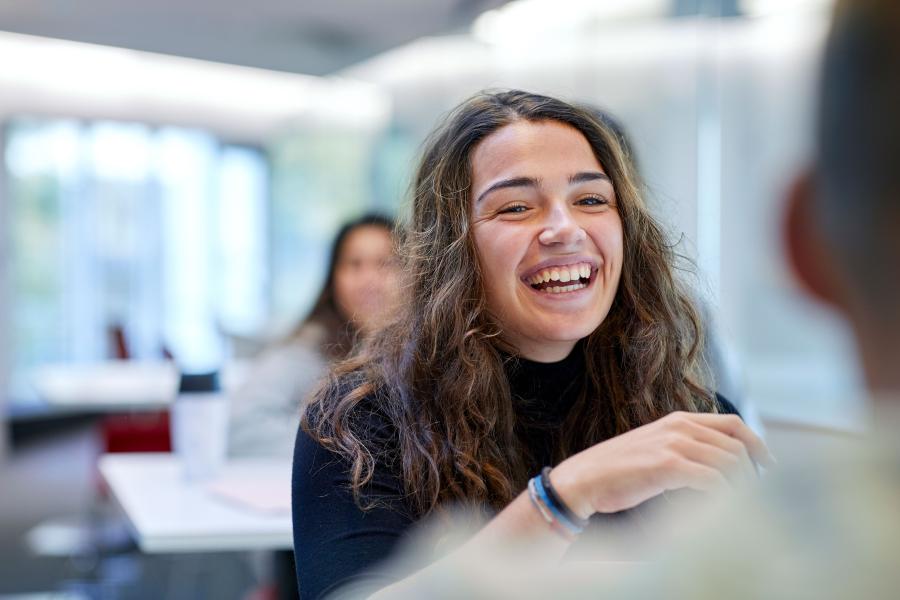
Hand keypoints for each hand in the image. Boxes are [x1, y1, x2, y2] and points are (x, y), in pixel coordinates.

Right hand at [550, 411, 773, 518]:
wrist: (585, 479)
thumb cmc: (619, 471)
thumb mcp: (656, 448)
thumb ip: (684, 448)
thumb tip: (716, 464)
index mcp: (678, 420)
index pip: (732, 424)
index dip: (756, 444)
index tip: (767, 464)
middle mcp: (679, 427)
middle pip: (735, 446)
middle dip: (751, 473)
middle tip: (754, 496)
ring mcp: (673, 444)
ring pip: (728, 463)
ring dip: (740, 488)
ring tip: (739, 506)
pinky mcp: (667, 466)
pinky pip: (711, 480)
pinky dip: (723, 496)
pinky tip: (720, 509)